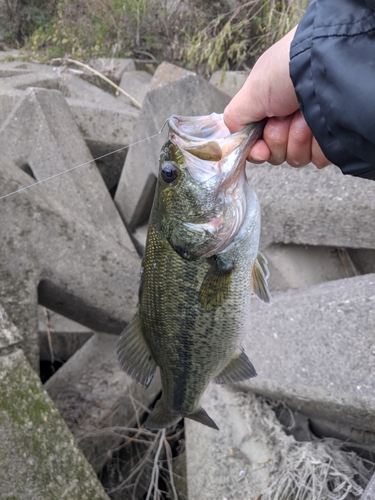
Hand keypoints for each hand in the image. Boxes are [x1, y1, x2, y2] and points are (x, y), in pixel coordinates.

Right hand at [223, 27, 329, 168]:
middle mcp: (290, 123)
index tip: (261, 149)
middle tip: (286, 116)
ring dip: (298, 138)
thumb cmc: (287, 69)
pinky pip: (319, 158)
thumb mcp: (252, 90)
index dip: (258, 151)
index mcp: (271, 112)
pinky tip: (320, 122)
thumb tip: (236, 141)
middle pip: (276, 155)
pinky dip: (318, 143)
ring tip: (305, 114)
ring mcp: (312, 131)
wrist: (328, 62)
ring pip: (297, 158)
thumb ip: (235, 117)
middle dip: (279, 138)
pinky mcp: (333, 138)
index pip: (259, 147)